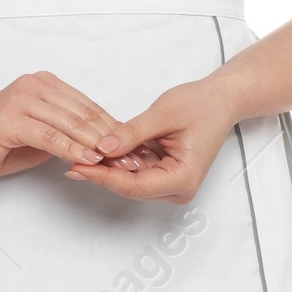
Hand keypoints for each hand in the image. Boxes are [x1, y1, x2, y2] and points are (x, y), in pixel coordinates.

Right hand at [0, 71, 129, 187]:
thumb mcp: (37, 139)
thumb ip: (65, 136)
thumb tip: (102, 147)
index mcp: (43, 85)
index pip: (88, 107)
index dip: (113, 130)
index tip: (134, 152)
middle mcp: (33, 85)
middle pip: (84, 114)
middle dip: (112, 139)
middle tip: (134, 161)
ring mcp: (20, 99)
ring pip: (70, 123)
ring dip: (97, 145)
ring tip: (118, 163)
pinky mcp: (8, 118)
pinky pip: (49, 134)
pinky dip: (71, 148)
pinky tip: (88, 160)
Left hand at [62, 74, 236, 202]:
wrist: (221, 101)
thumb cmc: (201, 105)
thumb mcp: (163, 114)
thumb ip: (132, 133)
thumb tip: (102, 147)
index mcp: (183, 179)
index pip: (134, 186)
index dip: (103, 177)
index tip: (77, 167)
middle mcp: (179, 189)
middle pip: (130, 188)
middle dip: (101, 172)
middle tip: (70, 158)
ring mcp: (172, 185)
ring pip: (130, 182)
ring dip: (108, 168)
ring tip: (81, 153)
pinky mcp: (166, 176)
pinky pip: (136, 173)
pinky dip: (120, 162)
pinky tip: (100, 151)